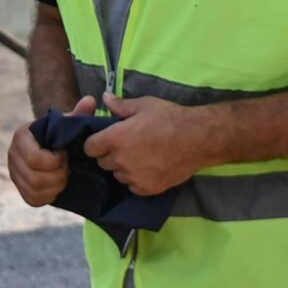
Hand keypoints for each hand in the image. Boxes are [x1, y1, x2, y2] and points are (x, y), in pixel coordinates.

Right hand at [8, 97, 90, 206]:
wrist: (51, 145)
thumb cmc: (60, 133)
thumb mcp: (67, 123)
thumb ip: (78, 114)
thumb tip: (90, 100)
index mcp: (21, 136)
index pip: (33, 158)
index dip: (54, 161)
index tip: (66, 156)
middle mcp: (12, 154)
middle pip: (34, 178)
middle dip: (57, 176)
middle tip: (69, 169)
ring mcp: (14, 173)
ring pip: (33, 190)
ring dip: (54, 187)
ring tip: (65, 177)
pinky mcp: (20, 188)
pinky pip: (32, 199)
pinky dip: (48, 196)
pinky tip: (58, 187)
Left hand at [84, 96, 210, 197]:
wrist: (197, 139)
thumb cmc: (169, 118)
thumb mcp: (144, 105)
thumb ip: (121, 105)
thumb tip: (105, 98)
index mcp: (115, 138)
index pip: (90, 147)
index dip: (96, 142)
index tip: (106, 139)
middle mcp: (120, 160)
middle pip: (103, 162)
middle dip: (110, 154)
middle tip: (127, 146)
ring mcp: (133, 177)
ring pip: (118, 175)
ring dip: (123, 168)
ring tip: (140, 157)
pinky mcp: (147, 189)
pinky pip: (132, 186)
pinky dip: (137, 179)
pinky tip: (149, 168)